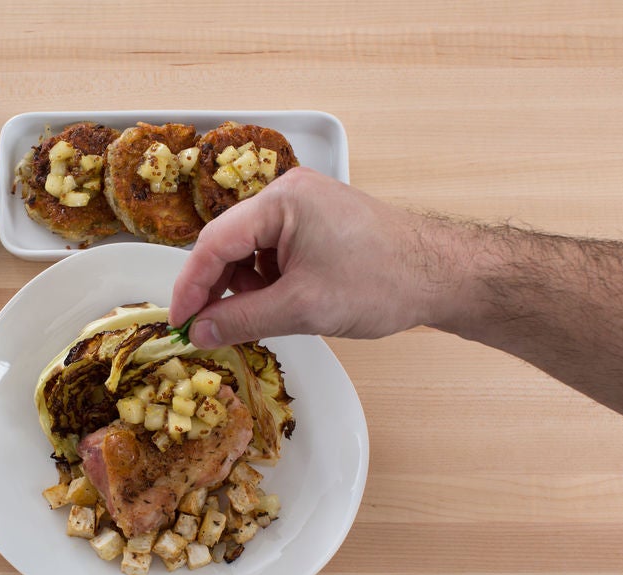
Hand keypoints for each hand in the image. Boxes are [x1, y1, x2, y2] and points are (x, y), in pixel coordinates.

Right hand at [170, 167, 456, 347]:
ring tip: (264, 315)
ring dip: (245, 287)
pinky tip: (284, 303)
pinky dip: (269, 280)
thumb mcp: (302, 307)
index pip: (213, 242)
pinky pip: (274, 251)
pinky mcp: (318, 223)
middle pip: (228, 242)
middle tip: (207, 327)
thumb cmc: (382, 283)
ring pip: (250, 250)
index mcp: (281, 200)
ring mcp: (305, 206)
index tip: (179, 320)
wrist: (443, 276)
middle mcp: (289, 193)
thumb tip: (200, 332)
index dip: (190, 285)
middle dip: (218, 287)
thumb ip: (242, 319)